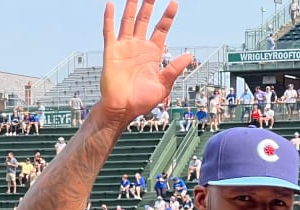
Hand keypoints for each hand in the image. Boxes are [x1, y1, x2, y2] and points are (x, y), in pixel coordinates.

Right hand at [99, 0, 192, 122]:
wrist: (122, 109)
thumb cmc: (142, 101)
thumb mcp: (163, 84)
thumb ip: (174, 68)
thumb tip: (190, 56)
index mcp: (152, 53)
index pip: (161, 29)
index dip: (167, 16)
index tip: (173, 3)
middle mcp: (138, 47)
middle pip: (145, 20)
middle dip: (149, 5)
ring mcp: (124, 47)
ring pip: (128, 21)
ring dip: (131, 6)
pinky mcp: (111, 51)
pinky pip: (109, 31)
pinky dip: (109, 18)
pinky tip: (111, 5)